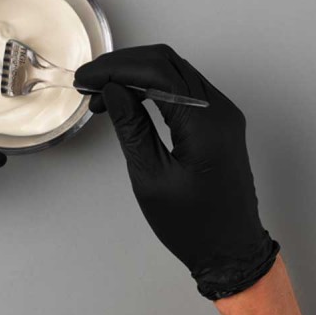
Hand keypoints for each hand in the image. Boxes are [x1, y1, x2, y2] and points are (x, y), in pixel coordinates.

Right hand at [75, 45, 277, 298]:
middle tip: (88, 82)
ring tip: (100, 94)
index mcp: (205, 124)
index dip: (115, 69)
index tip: (84, 80)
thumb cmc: (192, 225)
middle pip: (166, 63)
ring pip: (174, 70)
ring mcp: (223, 113)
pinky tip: (126, 100)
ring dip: (135, 74)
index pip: (156, 73)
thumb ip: (131, 128)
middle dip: (122, 66)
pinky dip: (151, 86)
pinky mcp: (219, 121)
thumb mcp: (150, 177)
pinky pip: (182, 88)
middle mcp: (220, 110)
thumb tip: (113, 89)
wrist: (231, 251)